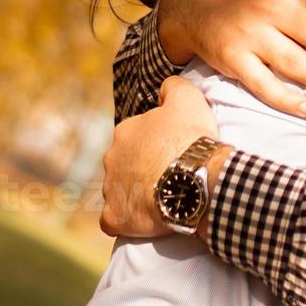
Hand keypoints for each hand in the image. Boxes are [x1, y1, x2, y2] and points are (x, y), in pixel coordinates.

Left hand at [99, 76, 216, 237]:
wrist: (195, 180)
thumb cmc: (191, 139)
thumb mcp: (188, 99)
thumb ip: (174, 86)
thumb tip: (165, 87)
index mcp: (126, 131)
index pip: (137, 136)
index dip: (157, 144)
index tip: (175, 152)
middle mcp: (112, 158)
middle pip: (125, 163)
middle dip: (142, 168)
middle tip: (170, 175)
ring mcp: (111, 189)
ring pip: (119, 190)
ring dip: (135, 193)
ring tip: (162, 198)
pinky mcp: (116, 216)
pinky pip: (113, 219)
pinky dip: (124, 219)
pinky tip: (141, 219)